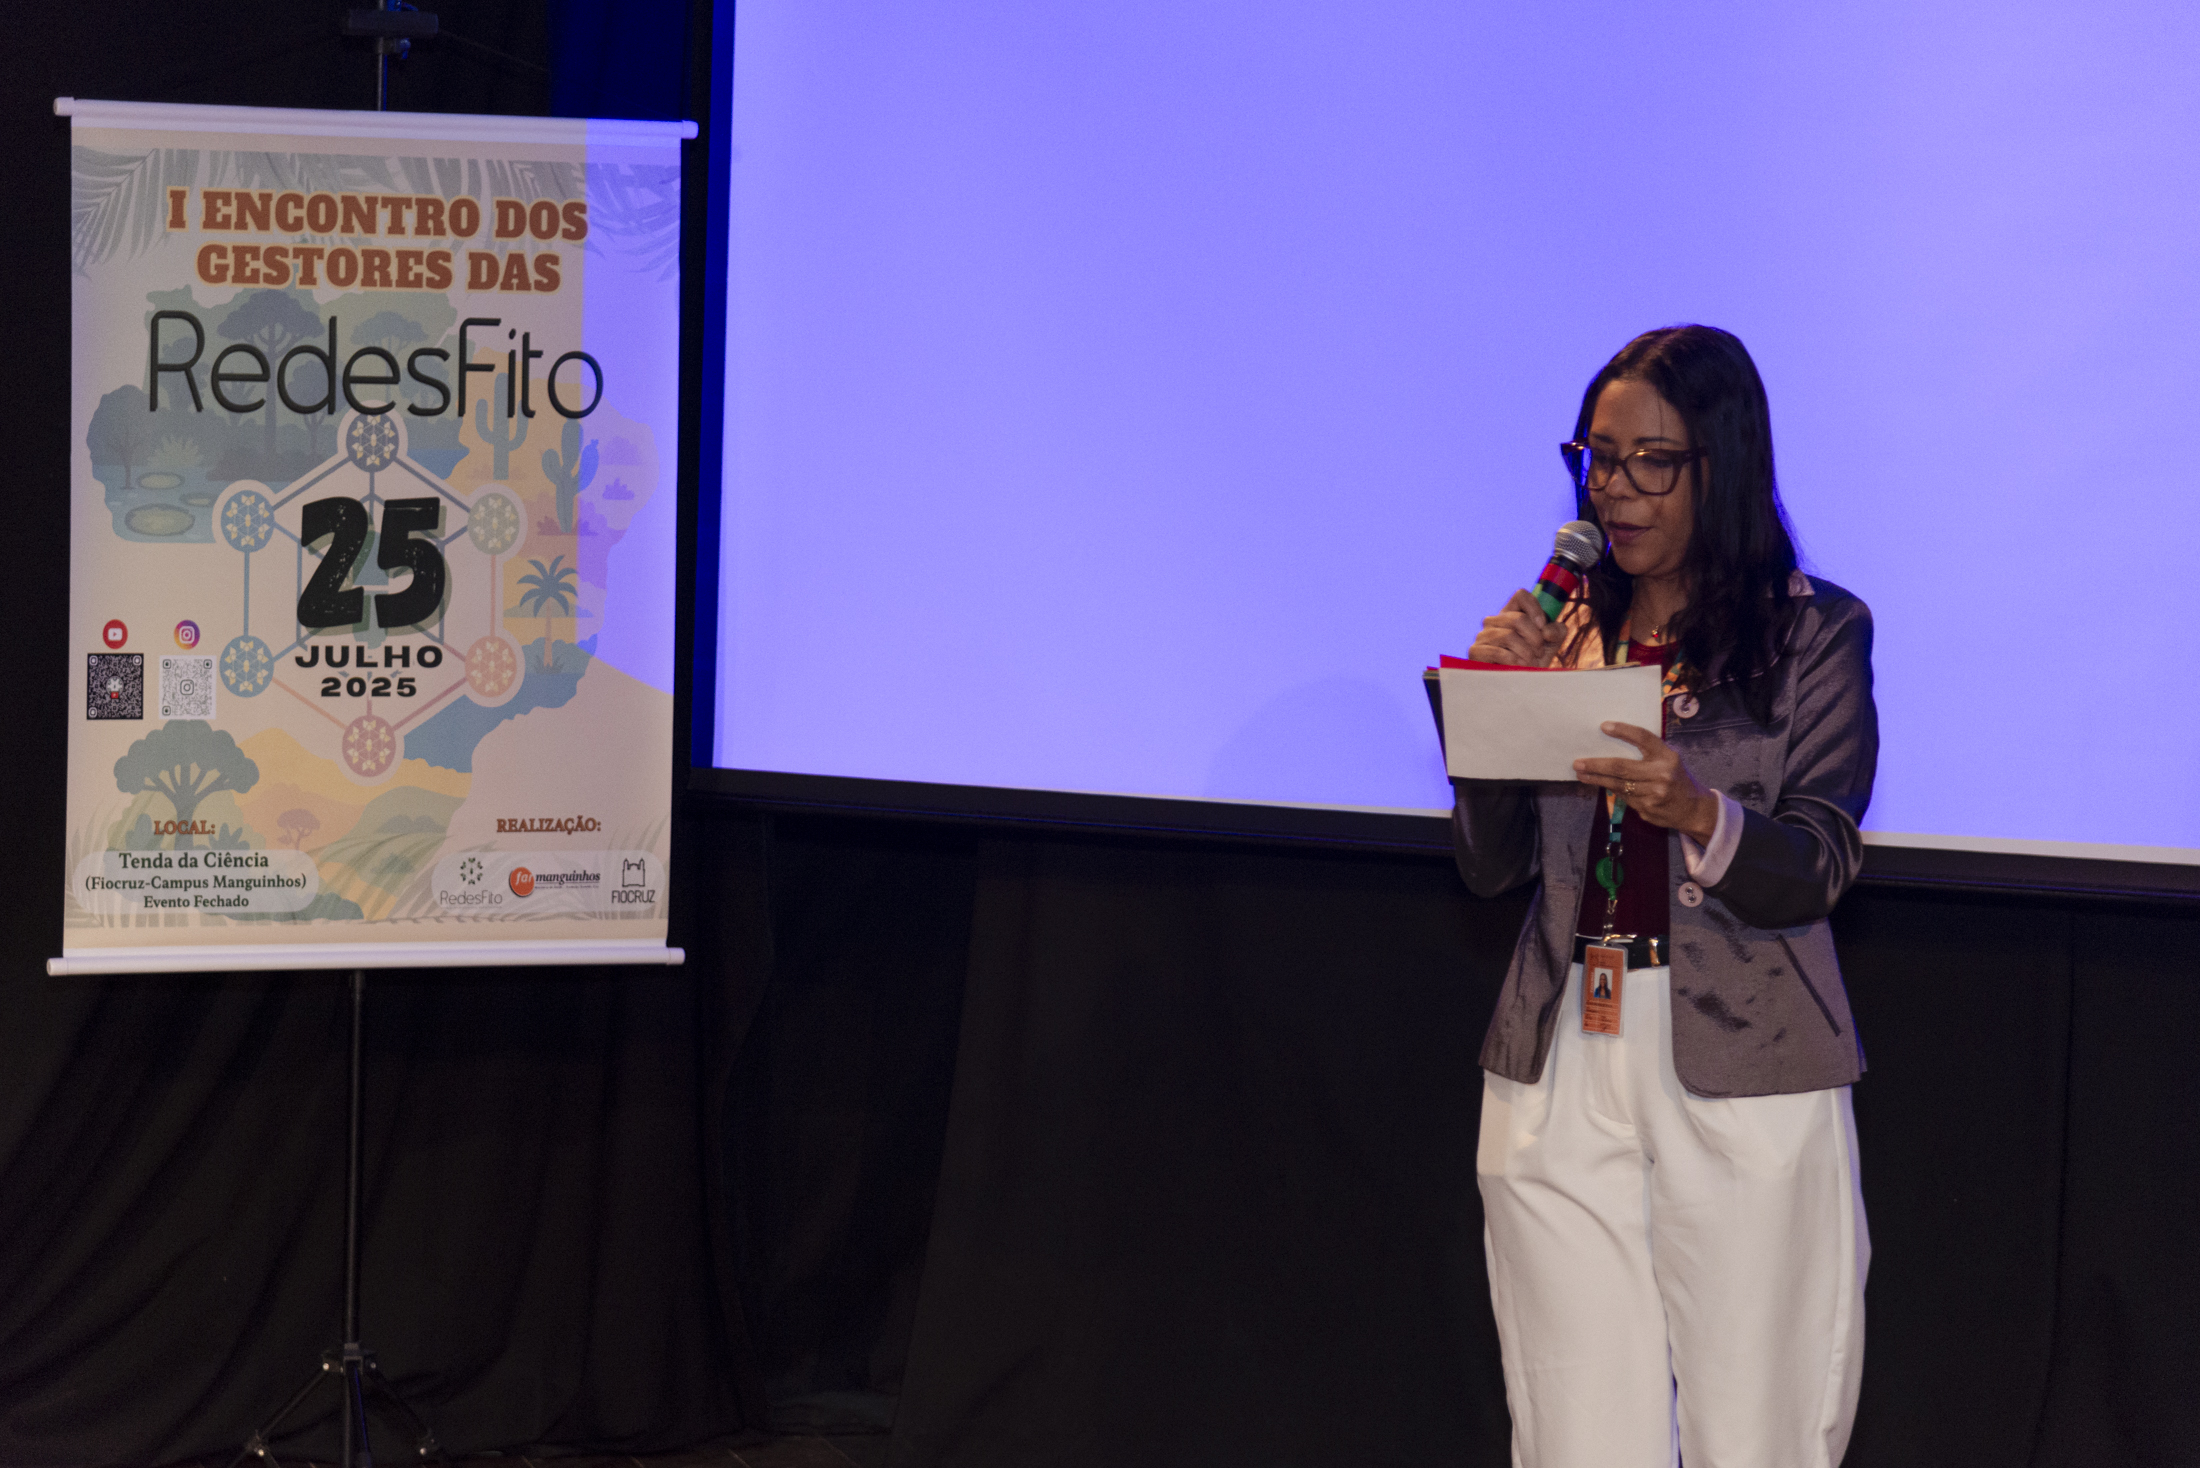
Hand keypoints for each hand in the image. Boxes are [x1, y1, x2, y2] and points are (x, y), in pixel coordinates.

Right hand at [1469, 589, 1565, 666]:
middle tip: (1540, 652)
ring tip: (1531, 663)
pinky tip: (1519, 667)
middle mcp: (1495, 621)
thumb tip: (1547, 631)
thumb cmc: (1533, 663)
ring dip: (1526, 652)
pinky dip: (1513, 661)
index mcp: (1512, 614)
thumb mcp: (1550, 645)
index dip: (1535, 608)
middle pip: (1518, 618)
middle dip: (1535, 638)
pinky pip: (1497, 651)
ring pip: (1509, 636)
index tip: (1543, 626)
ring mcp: (1483, 635)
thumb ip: (1556, 632)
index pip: (1521, 595)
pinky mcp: (1476, 651)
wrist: (1518, 686)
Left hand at [1573, 722, 1719, 842]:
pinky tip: (1602, 785)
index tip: (1603, 726)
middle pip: (1621, 767)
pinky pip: (1624, 798)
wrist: (1694, 809)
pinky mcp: (1648, 808)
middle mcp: (1662, 774)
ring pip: (1618, 785)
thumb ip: (1648, 753)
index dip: (1623, 731)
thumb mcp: (1669, 760)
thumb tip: (1613, 745)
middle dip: (1596, 765)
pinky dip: (1613, 790)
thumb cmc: (1677, 778)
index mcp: (1668, 756)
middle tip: (1578, 763)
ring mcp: (1654, 794)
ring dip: (1596, 779)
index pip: (1643, 738)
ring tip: (1581, 774)